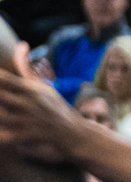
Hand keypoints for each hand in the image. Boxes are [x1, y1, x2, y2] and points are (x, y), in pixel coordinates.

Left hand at [0, 42, 79, 161]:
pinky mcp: (25, 137)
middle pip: (1, 95)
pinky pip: (5, 136)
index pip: (5, 79)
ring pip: (1, 115)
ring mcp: (26, 120)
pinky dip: (0, 133)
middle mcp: (28, 103)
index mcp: (31, 89)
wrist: (72, 132)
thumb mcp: (43, 86)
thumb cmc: (53, 107)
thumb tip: (21, 44)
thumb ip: (26, 69)